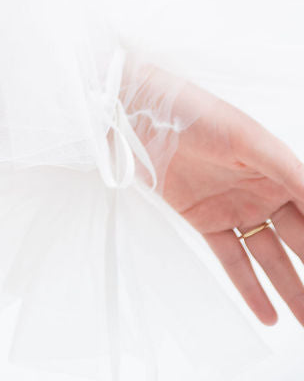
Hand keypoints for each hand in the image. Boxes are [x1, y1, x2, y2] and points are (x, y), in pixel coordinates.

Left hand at [125, 63, 303, 327]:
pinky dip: (250, 289)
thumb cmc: (196, 114)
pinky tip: (269, 316)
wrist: (141, 114)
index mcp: (278, 167)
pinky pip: (233, 260)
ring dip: (290, 289)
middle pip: (298, 238)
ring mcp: (234, 207)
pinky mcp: (206, 220)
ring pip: (270, 257)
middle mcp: (261, 190)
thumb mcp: (248, 140)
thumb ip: (289, 172)